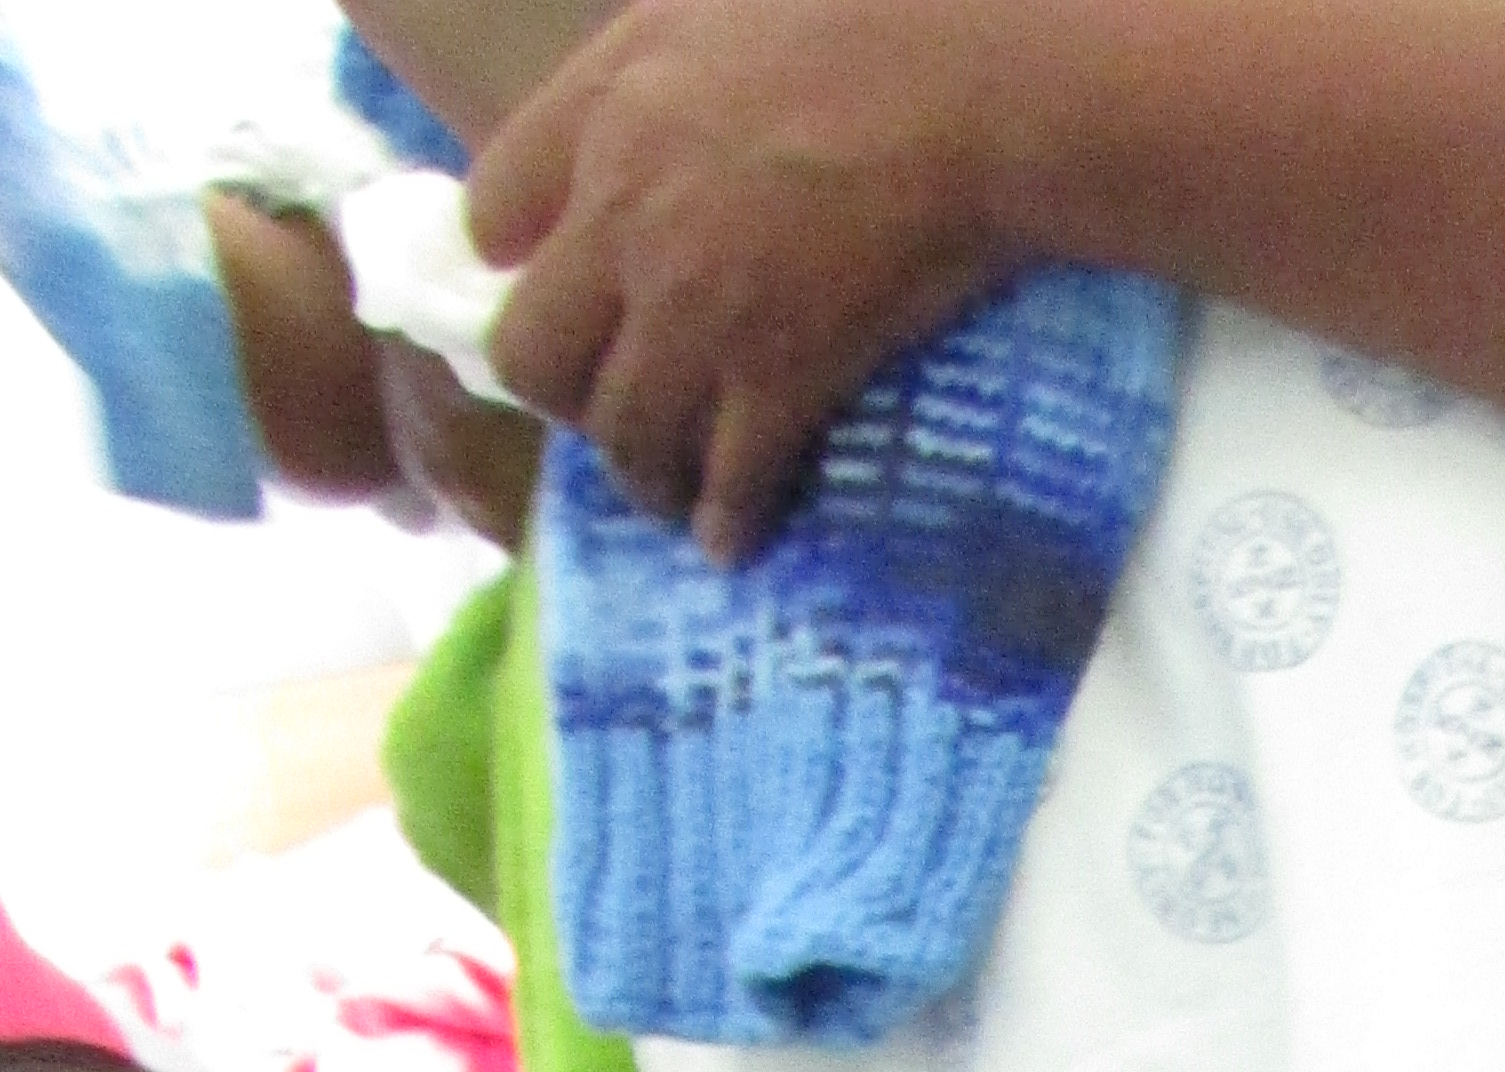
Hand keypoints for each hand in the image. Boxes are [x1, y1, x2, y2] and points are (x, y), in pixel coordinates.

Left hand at [471, 0, 1007, 559]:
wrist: (966, 95)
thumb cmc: (857, 25)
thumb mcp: (703, 11)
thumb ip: (640, 77)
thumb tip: (630, 130)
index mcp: (601, 119)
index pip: (490, 217)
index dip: (514, 269)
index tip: (557, 294)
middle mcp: (624, 223)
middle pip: (532, 355)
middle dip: (562, 397)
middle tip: (606, 408)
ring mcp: (697, 314)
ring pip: (622, 436)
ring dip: (642, 477)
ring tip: (669, 493)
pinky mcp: (778, 380)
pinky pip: (728, 480)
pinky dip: (726, 521)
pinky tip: (731, 539)